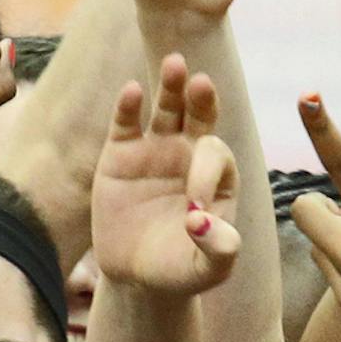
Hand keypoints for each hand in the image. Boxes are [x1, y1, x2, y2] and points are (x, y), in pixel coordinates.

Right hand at [89, 54, 242, 298]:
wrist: (138, 278)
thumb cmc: (181, 271)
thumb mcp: (208, 270)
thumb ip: (220, 249)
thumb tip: (202, 220)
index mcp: (218, 176)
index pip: (215, 155)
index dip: (205, 172)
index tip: (192, 207)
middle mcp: (190, 154)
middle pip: (200, 115)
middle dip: (202, 99)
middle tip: (202, 83)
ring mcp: (155, 150)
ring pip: (167, 109)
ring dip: (171, 86)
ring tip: (175, 63)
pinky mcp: (120, 155)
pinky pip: (126, 124)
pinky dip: (127, 106)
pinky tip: (131, 91)